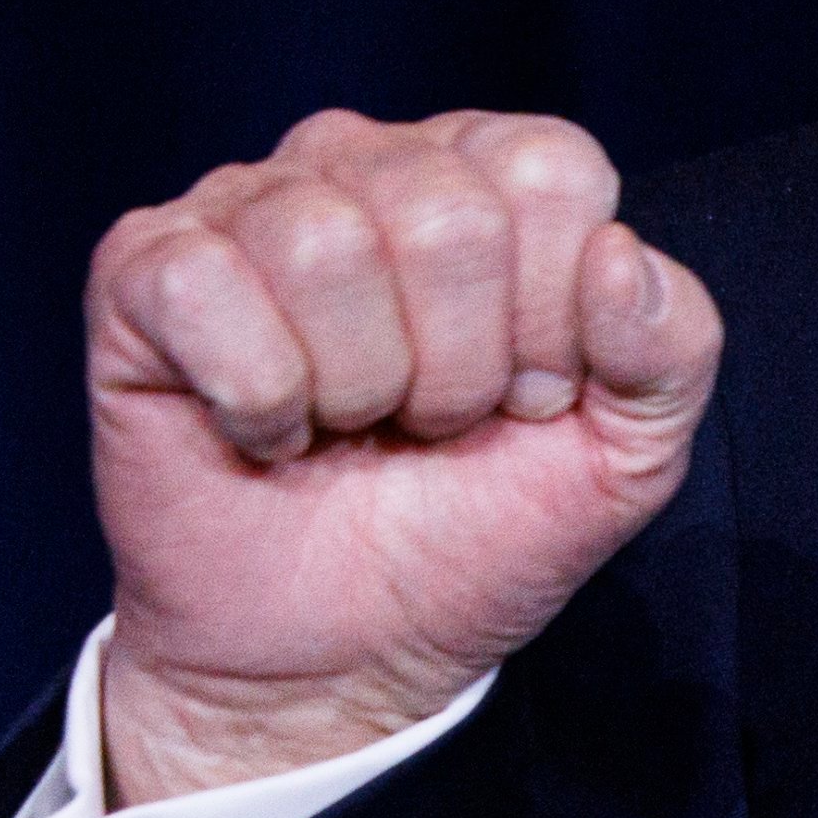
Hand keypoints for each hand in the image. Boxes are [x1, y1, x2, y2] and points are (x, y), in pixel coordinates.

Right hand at [81, 109, 722, 806]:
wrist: (340, 658)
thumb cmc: (478, 530)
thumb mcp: (627, 453)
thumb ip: (673, 346)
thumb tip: (619, 255)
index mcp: (491, 174)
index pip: (552, 170)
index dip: (554, 313)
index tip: (526, 395)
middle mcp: (368, 160)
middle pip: (448, 213)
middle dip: (460, 366)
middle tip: (430, 423)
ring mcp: (248, 205)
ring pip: (324, 246)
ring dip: (359, 385)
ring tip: (351, 423)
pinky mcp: (145, 270)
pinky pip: (204, 285)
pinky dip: (256, 395)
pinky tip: (269, 429)